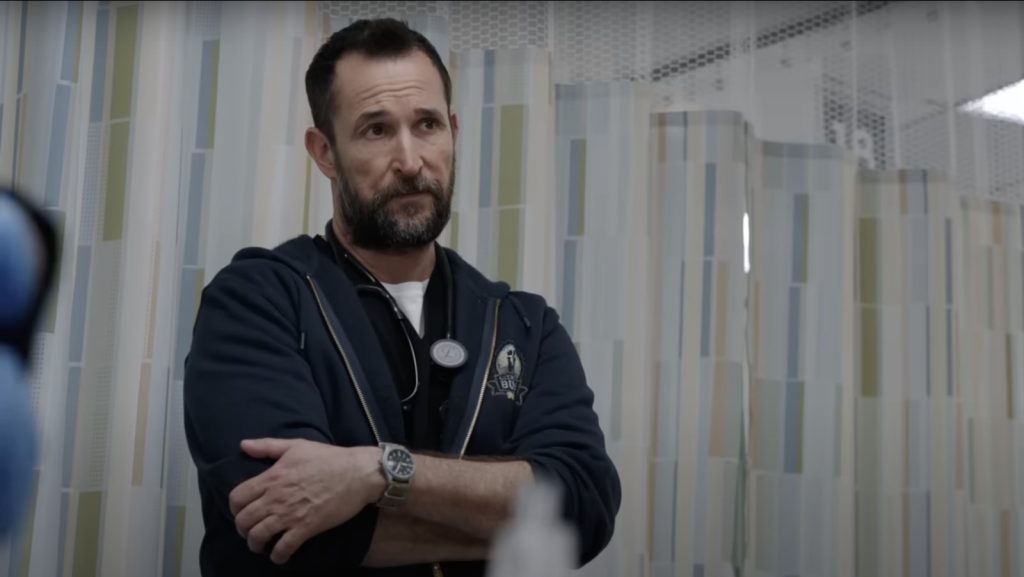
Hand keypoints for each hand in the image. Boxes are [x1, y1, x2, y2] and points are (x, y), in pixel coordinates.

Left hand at [229, 438, 383, 564]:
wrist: (357, 473)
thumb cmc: (328, 458)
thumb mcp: (296, 445)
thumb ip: (267, 446)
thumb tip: (243, 445)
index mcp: (272, 477)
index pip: (238, 498)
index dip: (235, 507)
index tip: (241, 510)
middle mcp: (276, 498)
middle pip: (244, 520)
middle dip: (242, 528)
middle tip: (249, 530)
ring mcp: (291, 514)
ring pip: (258, 536)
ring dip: (255, 544)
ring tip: (260, 545)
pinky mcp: (307, 528)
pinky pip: (284, 548)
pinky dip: (277, 556)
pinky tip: (279, 555)